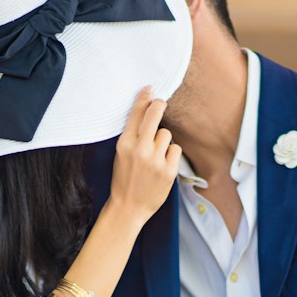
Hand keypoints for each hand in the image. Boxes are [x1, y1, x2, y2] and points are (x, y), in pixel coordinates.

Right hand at [108, 88, 181, 226]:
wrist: (128, 208)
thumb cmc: (124, 180)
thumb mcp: (121, 155)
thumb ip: (132, 136)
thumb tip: (146, 113)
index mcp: (124, 144)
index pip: (136, 114)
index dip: (144, 98)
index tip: (150, 89)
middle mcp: (140, 149)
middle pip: (155, 115)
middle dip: (159, 105)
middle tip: (161, 103)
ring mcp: (155, 160)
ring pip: (166, 134)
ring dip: (163, 142)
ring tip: (155, 155)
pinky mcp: (168, 171)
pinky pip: (175, 150)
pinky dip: (170, 155)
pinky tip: (162, 165)